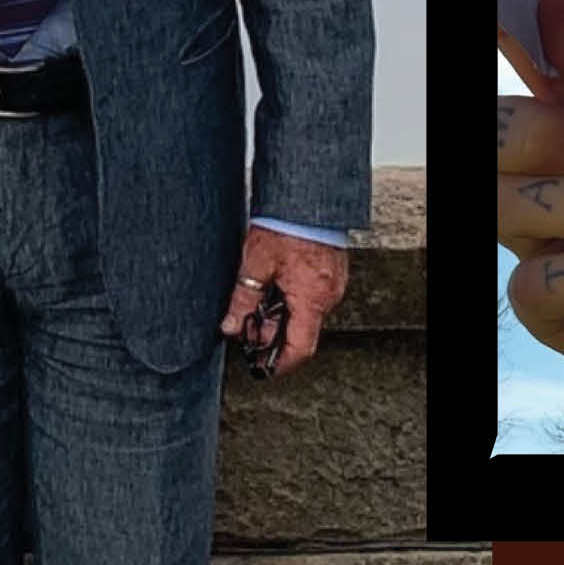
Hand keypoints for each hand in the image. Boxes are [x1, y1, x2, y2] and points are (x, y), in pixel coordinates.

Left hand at [220, 225, 346, 379]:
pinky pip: (312, 298)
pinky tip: (274, 284)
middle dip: (272, 334)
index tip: (262, 368)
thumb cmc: (285, 225)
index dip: (280, 364)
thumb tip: (231, 327)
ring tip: (256, 297)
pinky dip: (292, 300)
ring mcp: (333, 285)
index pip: (300, 349)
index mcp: (312, 299)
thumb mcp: (255, 265)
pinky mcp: (332, 273)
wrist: (308, 196)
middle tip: (246, 324)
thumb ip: (242, 300)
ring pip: (305, 315)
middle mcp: (328, 296)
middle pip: (301, 332)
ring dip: (281, 314)